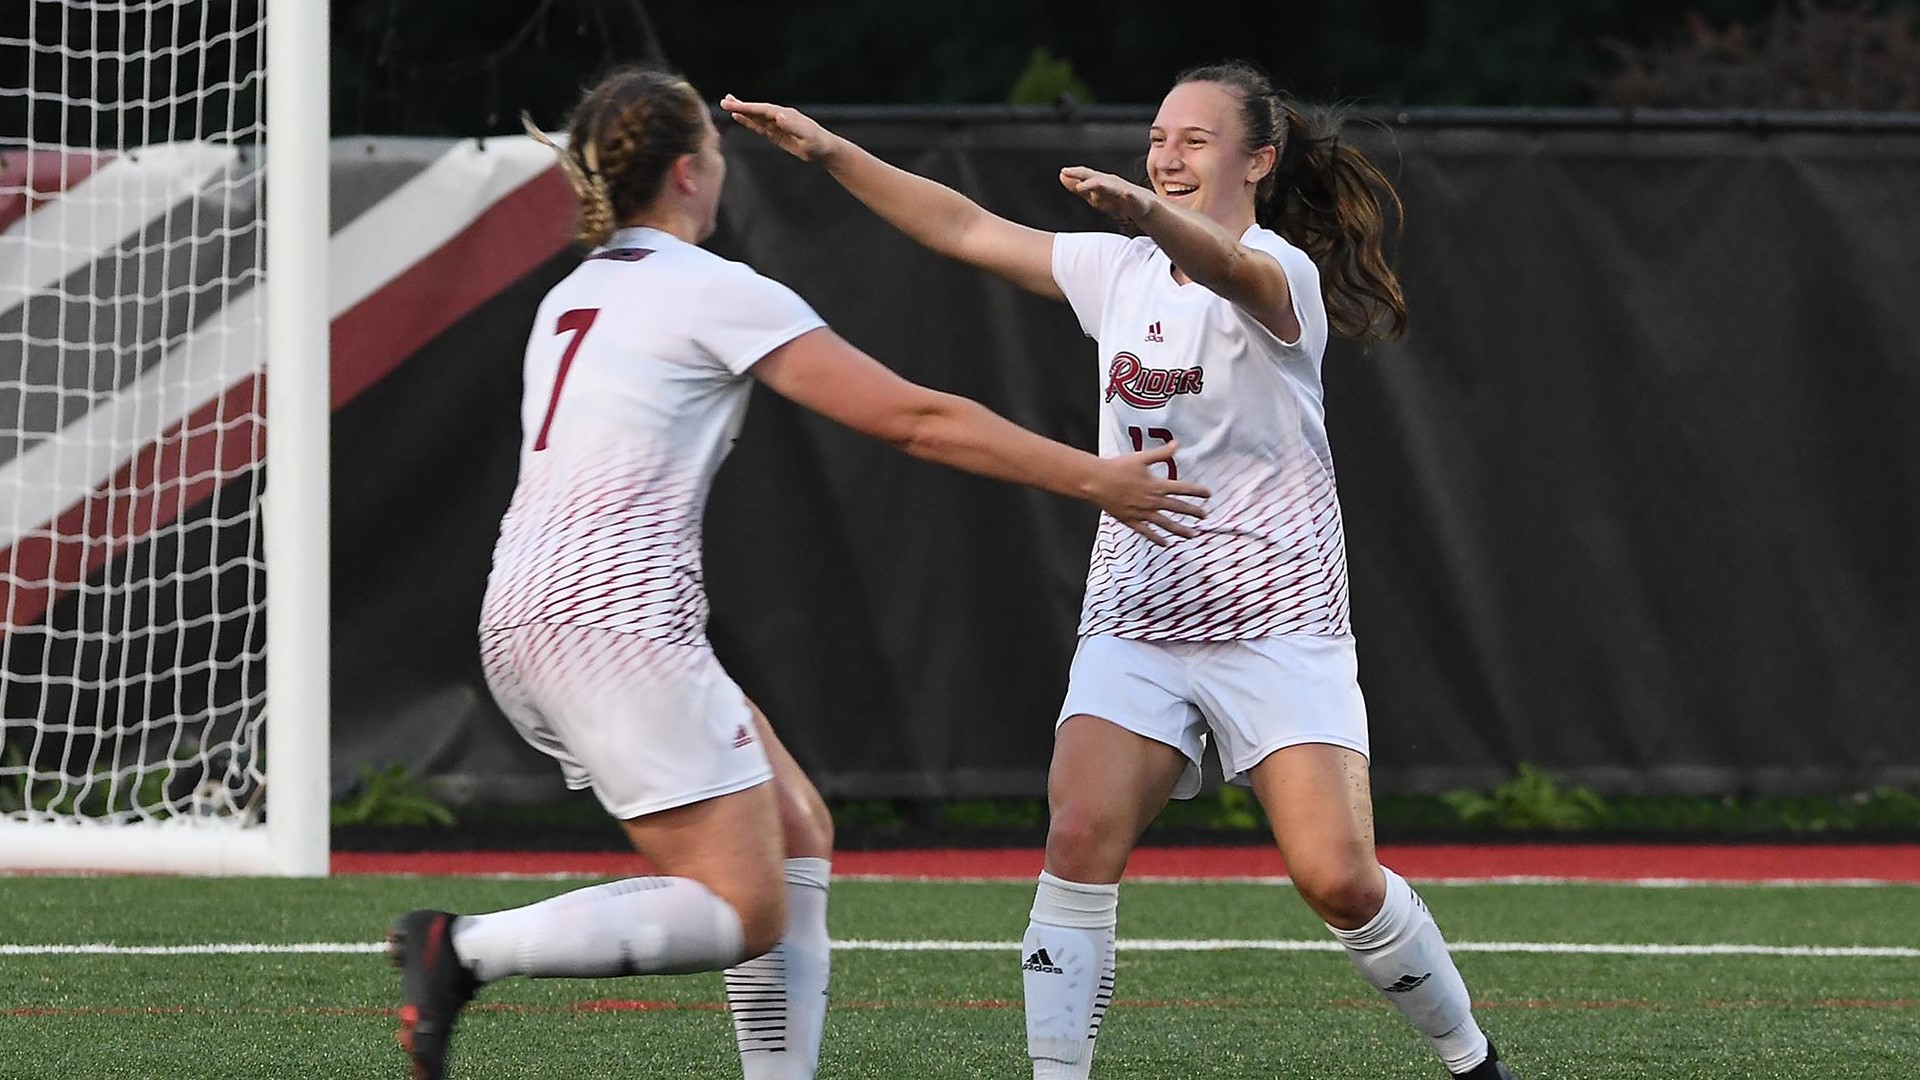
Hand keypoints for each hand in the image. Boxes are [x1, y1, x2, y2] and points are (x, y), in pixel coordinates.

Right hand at [721, 95, 835, 162]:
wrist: (826, 150)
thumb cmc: (818, 143)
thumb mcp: (806, 135)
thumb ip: (792, 125)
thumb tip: (778, 116)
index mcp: (785, 115)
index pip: (762, 110)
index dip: (747, 107)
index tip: (732, 105)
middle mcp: (780, 117)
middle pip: (757, 110)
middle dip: (741, 106)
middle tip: (723, 101)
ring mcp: (778, 124)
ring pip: (757, 117)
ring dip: (743, 112)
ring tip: (727, 105)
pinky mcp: (777, 134)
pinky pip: (760, 127)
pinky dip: (749, 122)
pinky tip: (740, 118)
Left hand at [1059, 166, 1154, 222]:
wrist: (1142, 204)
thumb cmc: (1115, 197)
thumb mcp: (1093, 193)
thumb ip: (1077, 185)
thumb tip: (1062, 175)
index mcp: (1100, 181)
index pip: (1086, 175)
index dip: (1075, 173)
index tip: (1063, 171)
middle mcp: (1110, 183)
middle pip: (1096, 179)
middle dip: (1085, 177)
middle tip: (1073, 178)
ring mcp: (1123, 191)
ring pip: (1112, 187)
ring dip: (1101, 185)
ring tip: (1090, 184)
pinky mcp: (1135, 201)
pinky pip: (1132, 198)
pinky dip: (1129, 195)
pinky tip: (1126, 193)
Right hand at [1086, 440, 1209, 545]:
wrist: (1096, 480)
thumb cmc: (1118, 467)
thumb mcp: (1141, 457)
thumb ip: (1161, 453)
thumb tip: (1176, 444)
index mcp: (1156, 485)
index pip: (1182, 489)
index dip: (1197, 491)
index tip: (1208, 494)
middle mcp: (1152, 501)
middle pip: (1177, 507)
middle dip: (1193, 511)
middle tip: (1204, 515)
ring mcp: (1142, 513)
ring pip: (1165, 524)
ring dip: (1180, 529)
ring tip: (1192, 535)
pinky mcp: (1131, 520)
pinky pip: (1146, 532)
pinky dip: (1156, 538)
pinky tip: (1165, 543)